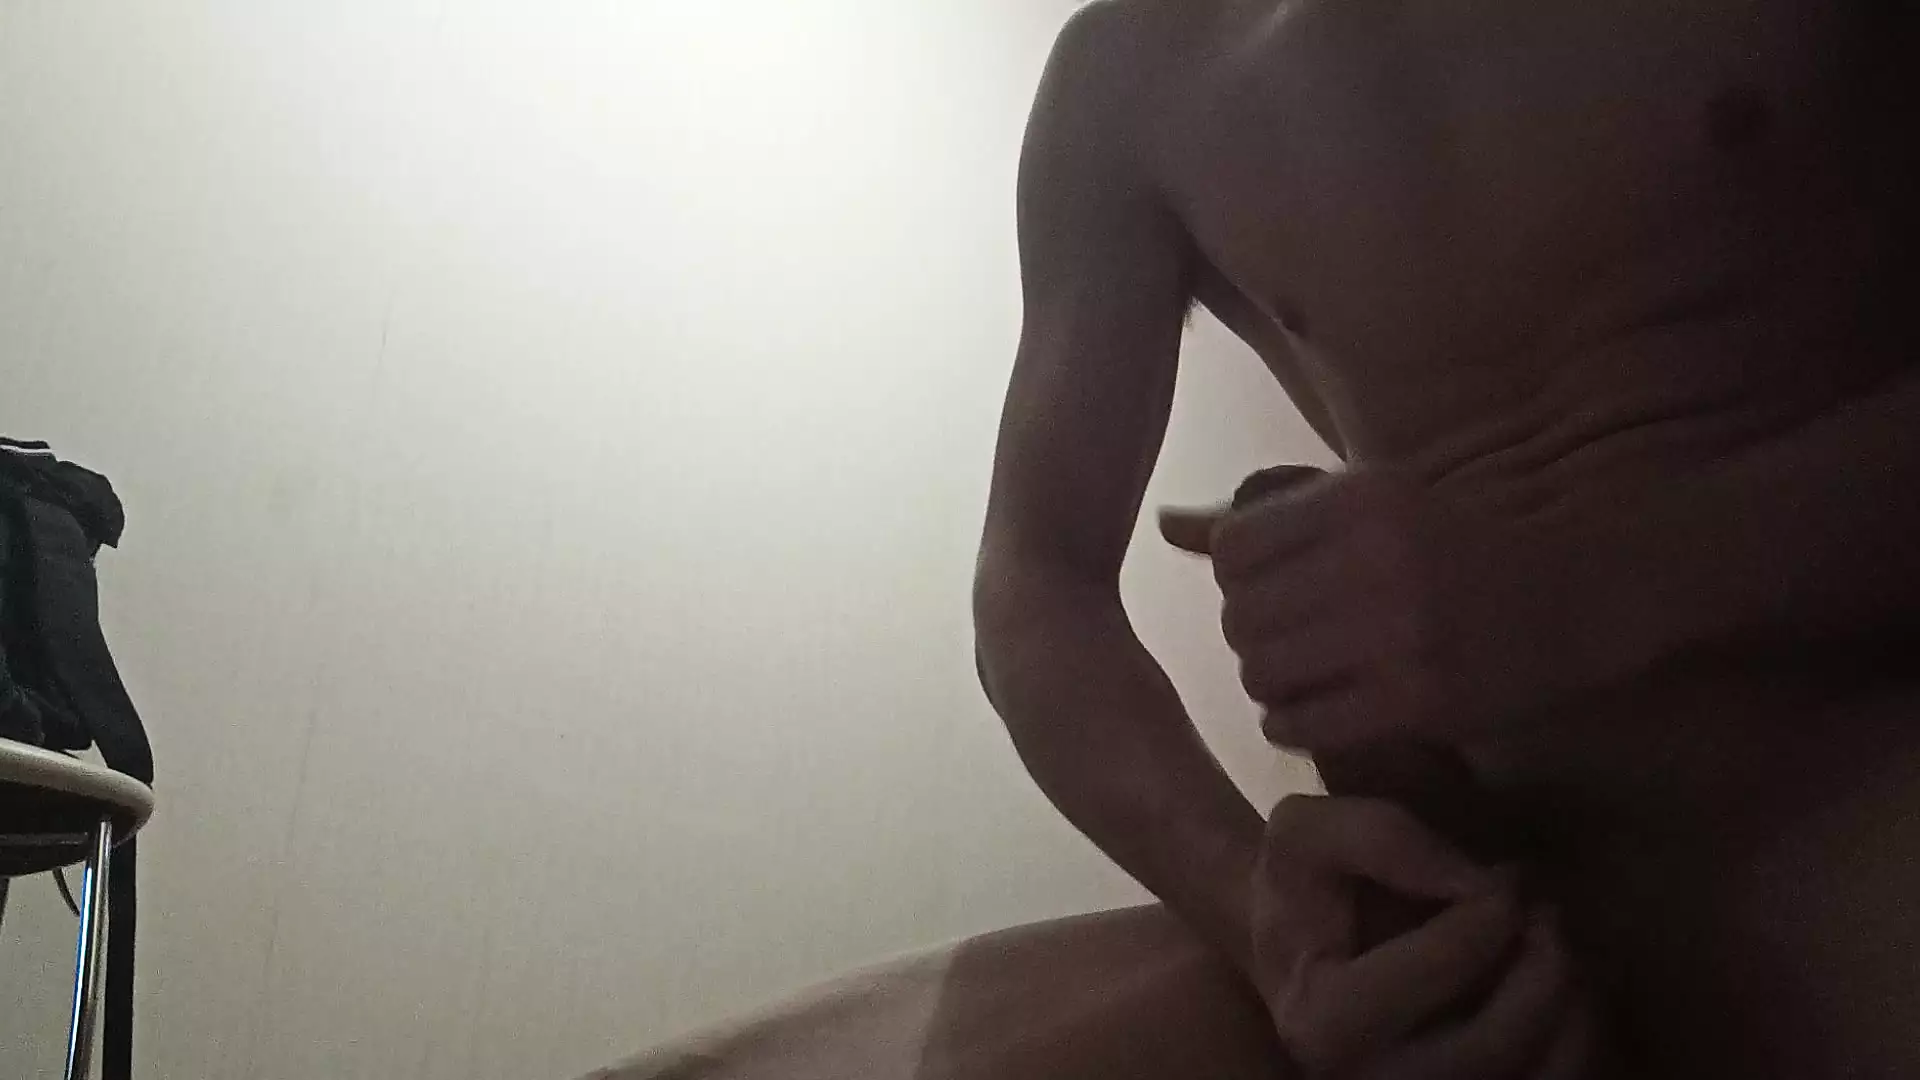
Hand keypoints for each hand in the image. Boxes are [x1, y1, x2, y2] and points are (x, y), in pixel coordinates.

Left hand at [1160, 466, 1557, 752]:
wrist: (1581, 594)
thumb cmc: (1455, 541)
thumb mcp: (1366, 504)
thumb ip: (1265, 514)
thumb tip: (1164, 522)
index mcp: (1361, 498)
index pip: (1232, 551)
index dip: (1240, 578)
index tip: (1278, 588)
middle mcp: (1376, 560)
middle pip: (1239, 617)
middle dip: (1254, 633)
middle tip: (1296, 639)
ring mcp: (1398, 635)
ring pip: (1260, 674)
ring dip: (1272, 683)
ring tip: (1310, 675)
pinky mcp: (1418, 702)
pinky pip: (1299, 726)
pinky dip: (1296, 724)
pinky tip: (1327, 709)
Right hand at [1252, 795, 1602, 1078]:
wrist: (1295, 945)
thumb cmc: (1302, 886)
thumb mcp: (1308, 832)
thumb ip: (1377, 836)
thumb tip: (1474, 880)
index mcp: (1324, 1020)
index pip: (1434, 974)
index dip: (1485, 916)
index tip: (1504, 876)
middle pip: (1493, 1045)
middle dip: (1542, 967)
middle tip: (1545, 912)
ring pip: (1534, 1076)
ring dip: (1571, 1003)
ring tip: (1556, 946)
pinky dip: (1576, 1039)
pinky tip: (1564, 991)